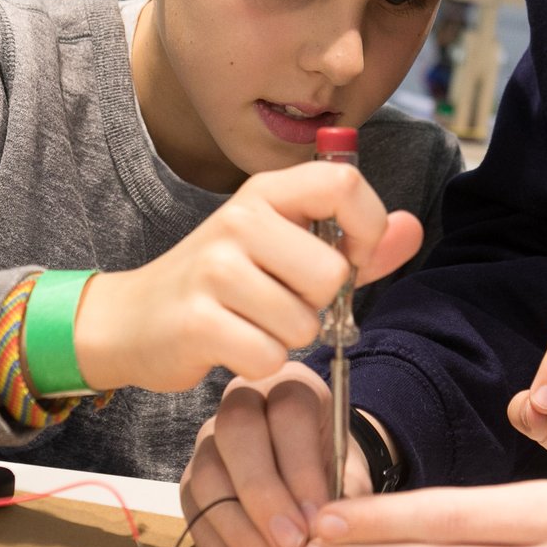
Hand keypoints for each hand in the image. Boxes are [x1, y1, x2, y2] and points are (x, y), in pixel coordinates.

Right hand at [74, 161, 422, 391]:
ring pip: (302, 322)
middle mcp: (239, 220)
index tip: (351, 259)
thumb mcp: (285, 249)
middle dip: (318, 304)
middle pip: (330, 272)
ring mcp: (215, 269)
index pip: (345, 184)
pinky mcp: (198, 321)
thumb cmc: (221, 284)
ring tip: (251, 322)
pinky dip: (259, 362)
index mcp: (266, 193)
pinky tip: (232, 345)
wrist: (134, 318)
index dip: (367, 229)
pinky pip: (268, 356)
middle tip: (280, 302)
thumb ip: (355, 243)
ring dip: (286, 337)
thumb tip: (413, 228)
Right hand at [178, 363, 373, 546]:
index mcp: (289, 387)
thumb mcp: (351, 470)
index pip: (288, 413)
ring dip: (245, 539)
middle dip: (264, 496)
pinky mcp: (193, 482)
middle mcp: (241, 404)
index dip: (302, 468)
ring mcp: (209, 443)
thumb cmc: (333, 466)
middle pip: (237, 435)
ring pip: (210, 480)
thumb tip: (325, 538)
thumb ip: (346, 495)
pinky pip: (197, 520)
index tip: (319, 521)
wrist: (313, 473)